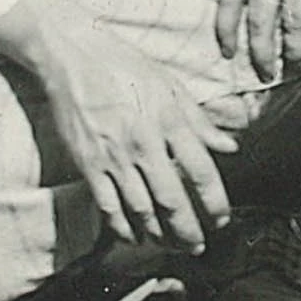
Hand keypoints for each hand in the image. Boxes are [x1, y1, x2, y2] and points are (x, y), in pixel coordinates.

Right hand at [9, 13, 230, 261]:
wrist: (69, 54)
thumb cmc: (122, 64)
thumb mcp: (168, 84)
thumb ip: (200, 120)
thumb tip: (230, 146)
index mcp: (168, 119)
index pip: (201, 171)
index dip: (215, 202)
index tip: (222, 219)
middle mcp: (143, 141)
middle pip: (172, 200)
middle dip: (188, 230)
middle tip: (198, 246)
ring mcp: (113, 156)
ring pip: (141, 209)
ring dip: (159, 235)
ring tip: (171, 246)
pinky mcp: (88, 164)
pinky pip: (108, 206)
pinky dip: (123, 227)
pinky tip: (134, 236)